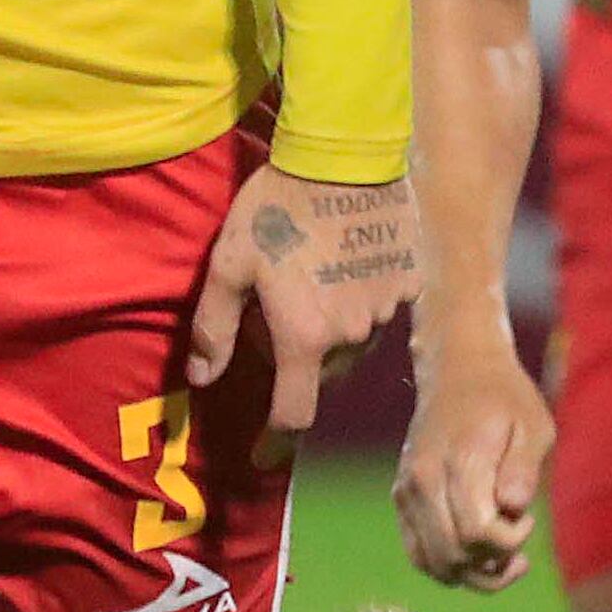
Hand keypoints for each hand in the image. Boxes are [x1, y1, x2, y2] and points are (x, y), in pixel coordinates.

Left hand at [186, 167, 415, 444]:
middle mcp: (350, 335)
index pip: (294, 414)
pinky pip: (380, 310)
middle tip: (274, 313)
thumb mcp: (229, 263)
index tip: (262, 457)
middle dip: (297, 361)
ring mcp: (385, 310)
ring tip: (310, 277)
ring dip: (330, 330)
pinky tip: (342, 261)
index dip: (276, 442)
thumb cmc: (276, 207)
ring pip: (352, 343)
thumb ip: (214, 327)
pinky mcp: (409, 282)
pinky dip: (359, 301)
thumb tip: (202, 378)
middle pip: (320, 372)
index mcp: (304, 337)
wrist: (344, 154)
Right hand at [392, 337, 554, 591]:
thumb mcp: (533, 424)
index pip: (477, 531)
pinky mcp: (401, 498)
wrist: (457, 370)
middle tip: (519, 539)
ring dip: (470, 573)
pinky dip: (446, 566)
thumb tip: (514, 507)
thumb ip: (524, 467)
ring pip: (432, 563)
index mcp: (459, 461)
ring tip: (500, 556)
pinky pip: (418, 553)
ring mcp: (407, 491)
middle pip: (453, 555)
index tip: (527, 519)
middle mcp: (423, 480)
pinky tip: (473, 554)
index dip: (509, 542)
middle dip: (492, 563)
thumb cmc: (504, 398)